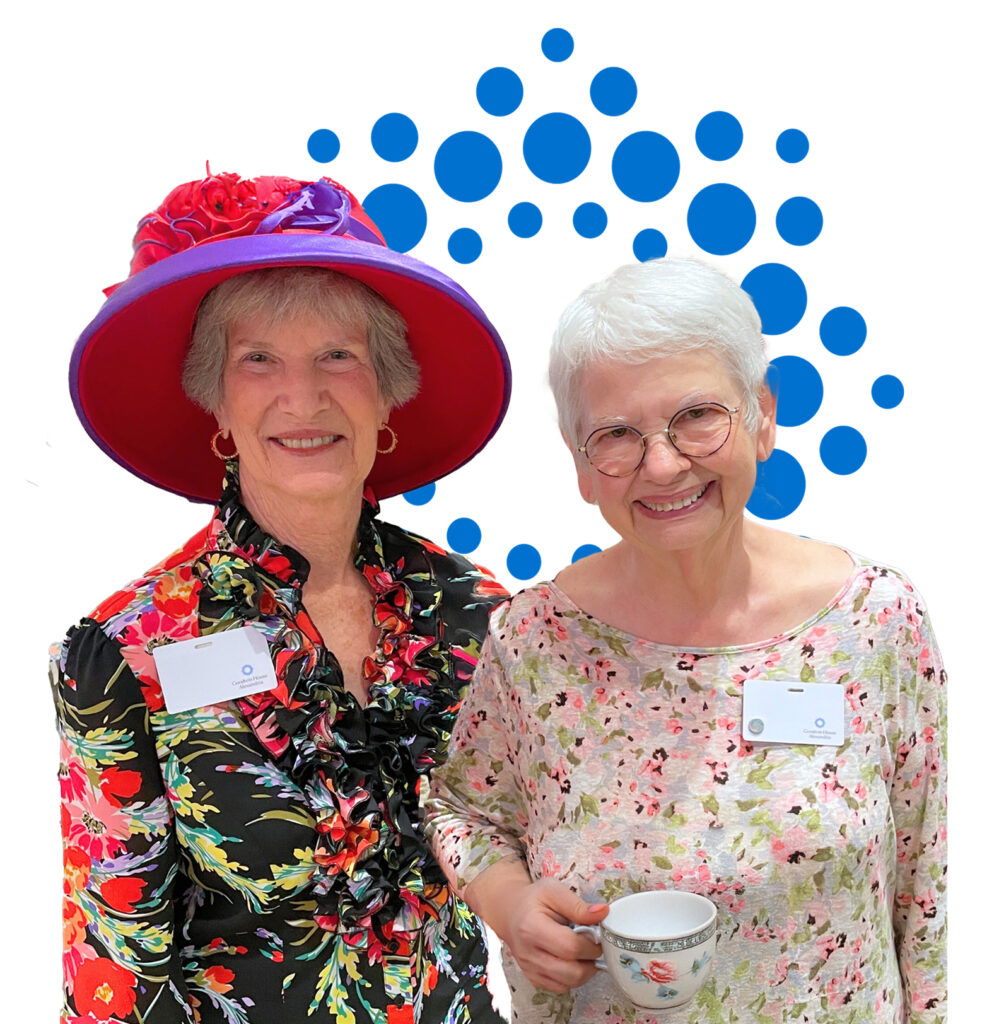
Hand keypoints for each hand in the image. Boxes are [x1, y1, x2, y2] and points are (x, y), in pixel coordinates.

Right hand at [465, 861, 608, 993]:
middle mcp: (528, 954)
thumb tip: (603, 913)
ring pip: (568, 984)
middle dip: (591, 961)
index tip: (597, 935)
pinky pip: (560, 988)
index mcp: (532, 928)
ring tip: (583, 951)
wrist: (510, 912)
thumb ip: (578, 905)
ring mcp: (529, 969)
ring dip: (584, 971)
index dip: (591, 944)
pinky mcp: (533, 979)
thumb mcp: (553, 891)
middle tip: (592, 944)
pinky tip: (572, 960)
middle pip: (571, 972)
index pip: (570, 947)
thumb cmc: (532, 900)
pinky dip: (572, 978)